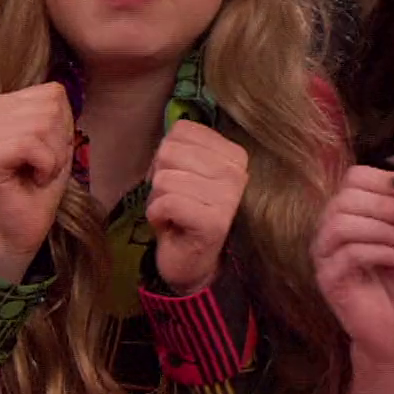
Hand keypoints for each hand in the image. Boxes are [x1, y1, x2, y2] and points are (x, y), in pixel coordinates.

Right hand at [0, 82, 74, 278]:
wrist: (25, 225)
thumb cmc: (41, 182)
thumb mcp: (57, 139)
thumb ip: (56, 111)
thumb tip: (56, 91)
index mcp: (4, 104)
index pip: (52, 93)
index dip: (64, 124)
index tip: (51, 150)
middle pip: (49, 108)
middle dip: (59, 142)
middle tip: (45, 165)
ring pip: (41, 125)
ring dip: (53, 157)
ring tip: (39, 172)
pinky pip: (30, 144)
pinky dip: (45, 165)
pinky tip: (34, 178)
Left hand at [146, 120, 250, 293]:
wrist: (192, 262)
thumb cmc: (184, 212)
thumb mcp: (185, 171)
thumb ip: (182, 146)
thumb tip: (169, 133)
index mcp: (234, 154)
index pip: (182, 131)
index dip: (166, 155)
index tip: (178, 180)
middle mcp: (238, 172)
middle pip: (170, 151)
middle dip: (160, 178)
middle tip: (173, 200)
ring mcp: (229, 197)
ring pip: (165, 178)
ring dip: (158, 199)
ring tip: (173, 214)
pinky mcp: (215, 222)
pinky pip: (166, 202)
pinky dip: (156, 215)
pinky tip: (170, 226)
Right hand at [311, 167, 393, 370]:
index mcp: (351, 215)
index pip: (353, 178)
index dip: (382, 178)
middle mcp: (331, 230)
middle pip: (344, 197)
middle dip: (383, 204)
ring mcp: (325, 256)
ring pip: (341, 223)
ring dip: (381, 229)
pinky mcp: (327, 280)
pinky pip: (347, 254)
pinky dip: (380, 252)